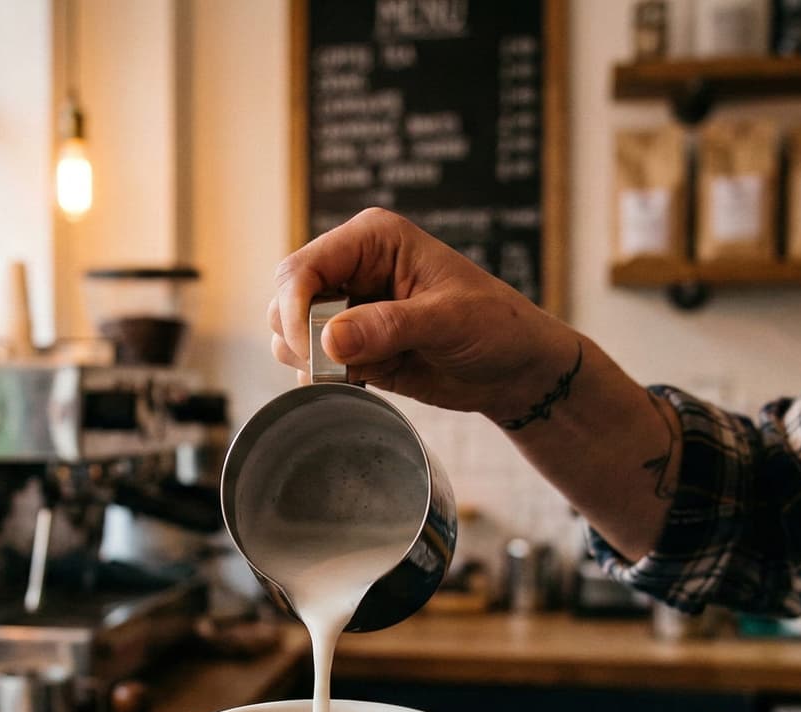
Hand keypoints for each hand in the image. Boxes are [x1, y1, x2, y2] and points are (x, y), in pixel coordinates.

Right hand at [268, 208, 579, 421]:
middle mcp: (351, 267)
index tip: (314, 352)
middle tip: (347, 368)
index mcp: (372, 239)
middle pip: (285, 301)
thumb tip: (328, 341)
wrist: (515, 368)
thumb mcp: (450, 321)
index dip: (295, 310)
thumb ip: (389, 326)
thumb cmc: (496, 326)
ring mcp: (347, 307)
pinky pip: (308, 362)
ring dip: (312, 362)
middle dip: (303, 340)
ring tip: (365, 371)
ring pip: (288, 333)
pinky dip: (321, 379)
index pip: (301, 268)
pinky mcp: (349, 344)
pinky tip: (360, 382)